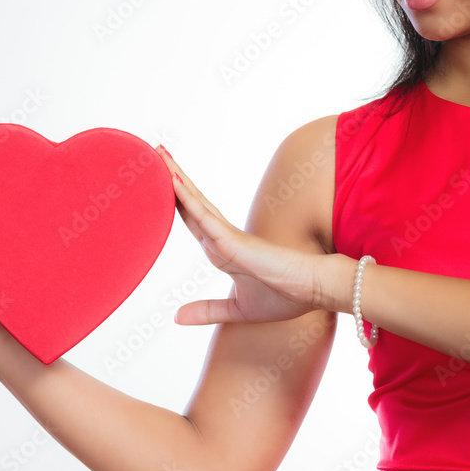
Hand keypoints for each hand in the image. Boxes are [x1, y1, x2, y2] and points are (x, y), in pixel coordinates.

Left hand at [155, 146, 329, 324]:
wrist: (313, 292)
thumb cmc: (284, 297)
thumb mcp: (236, 310)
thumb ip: (207, 311)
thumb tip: (177, 318)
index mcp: (222, 250)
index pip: (193, 220)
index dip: (175, 200)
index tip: (158, 182)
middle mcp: (222, 238)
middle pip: (191, 203)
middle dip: (172, 178)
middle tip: (155, 153)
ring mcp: (228, 236)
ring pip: (195, 203)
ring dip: (175, 178)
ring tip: (158, 155)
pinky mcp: (234, 241)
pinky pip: (205, 217)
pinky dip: (188, 199)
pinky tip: (174, 182)